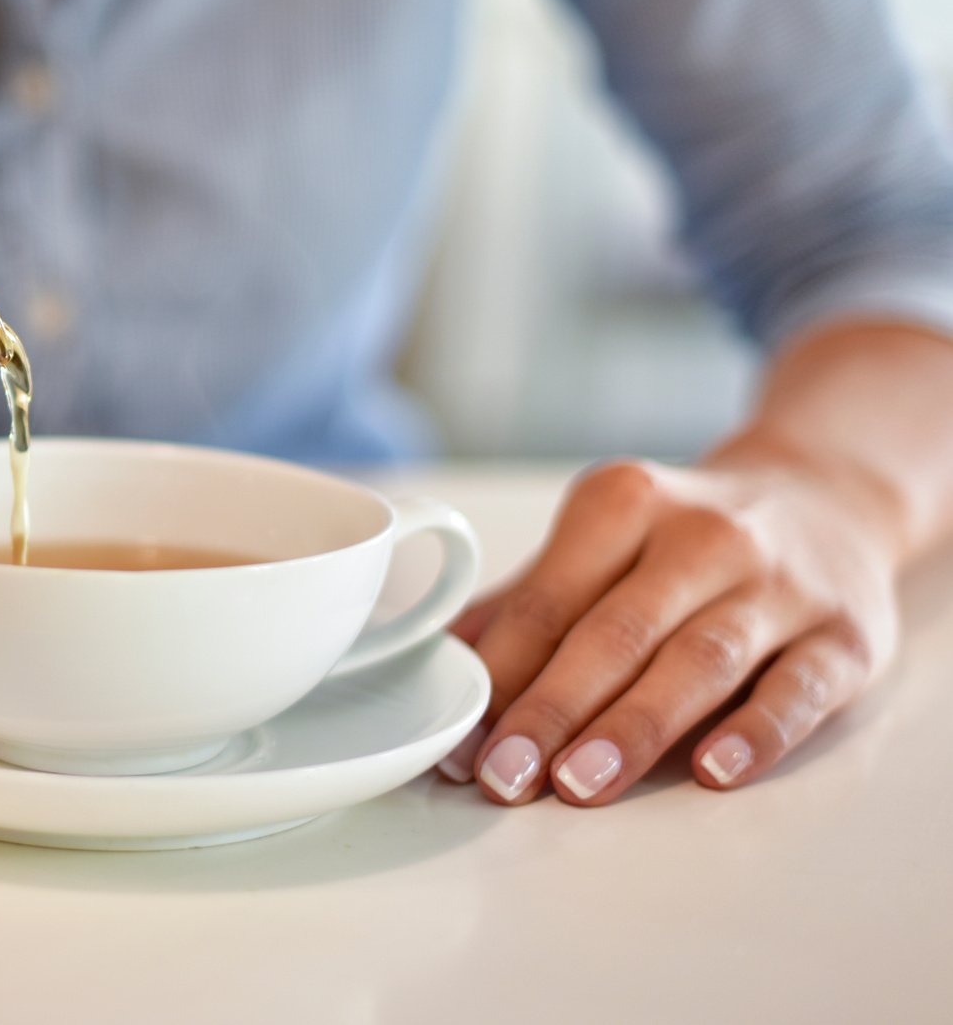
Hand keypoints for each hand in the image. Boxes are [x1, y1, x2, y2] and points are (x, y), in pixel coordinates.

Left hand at [440, 449, 903, 803]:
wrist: (825, 498)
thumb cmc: (683, 540)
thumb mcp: (603, 541)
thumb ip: (528, 604)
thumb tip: (438, 666)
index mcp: (623, 504)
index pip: (548, 601)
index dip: (498, 675)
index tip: (462, 743)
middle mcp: (703, 536)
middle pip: (615, 633)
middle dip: (551, 710)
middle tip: (505, 776)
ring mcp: (779, 585)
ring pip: (698, 660)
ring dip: (634, 727)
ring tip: (579, 784)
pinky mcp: (843, 637)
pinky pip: (796, 688)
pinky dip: (754, 732)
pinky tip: (712, 771)